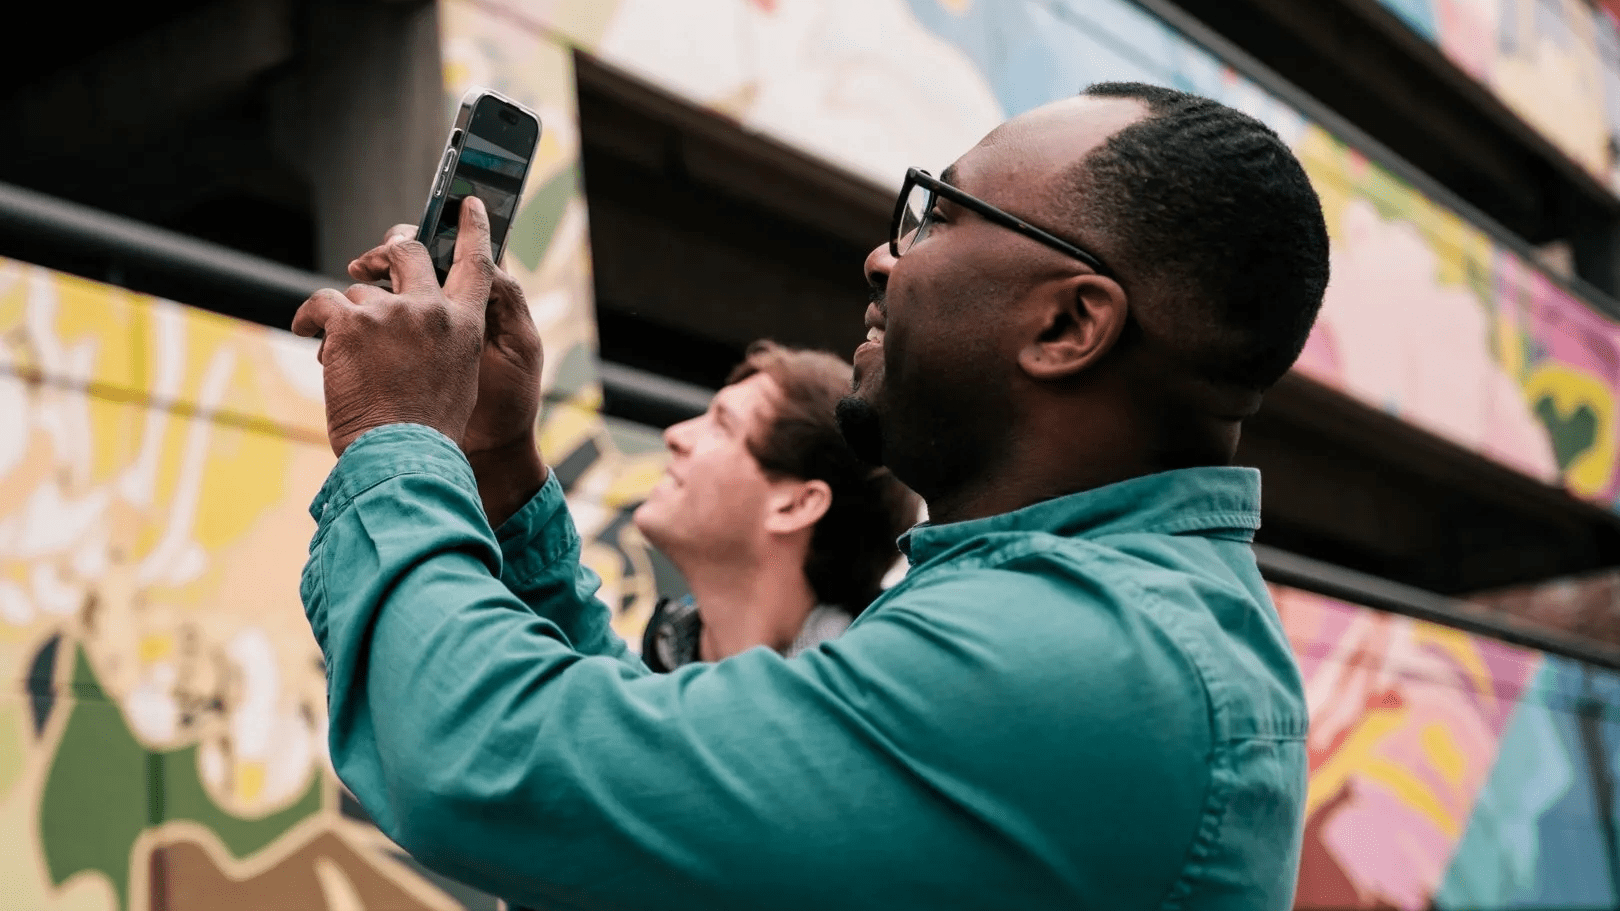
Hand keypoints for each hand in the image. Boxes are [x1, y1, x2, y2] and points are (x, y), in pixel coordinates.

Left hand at [291, 197, 492, 457]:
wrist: (401, 456)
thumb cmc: (427, 429)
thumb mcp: (458, 377)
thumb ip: (445, 338)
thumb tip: (418, 320)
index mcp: (465, 324)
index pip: (476, 262)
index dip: (473, 228)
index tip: (468, 204)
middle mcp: (432, 310)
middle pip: (408, 252)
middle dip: (388, 247)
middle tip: (372, 258)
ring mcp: (390, 313)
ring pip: (359, 292)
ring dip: (347, 318)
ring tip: (344, 355)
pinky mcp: (350, 322)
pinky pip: (321, 302)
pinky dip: (310, 317)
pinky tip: (308, 332)